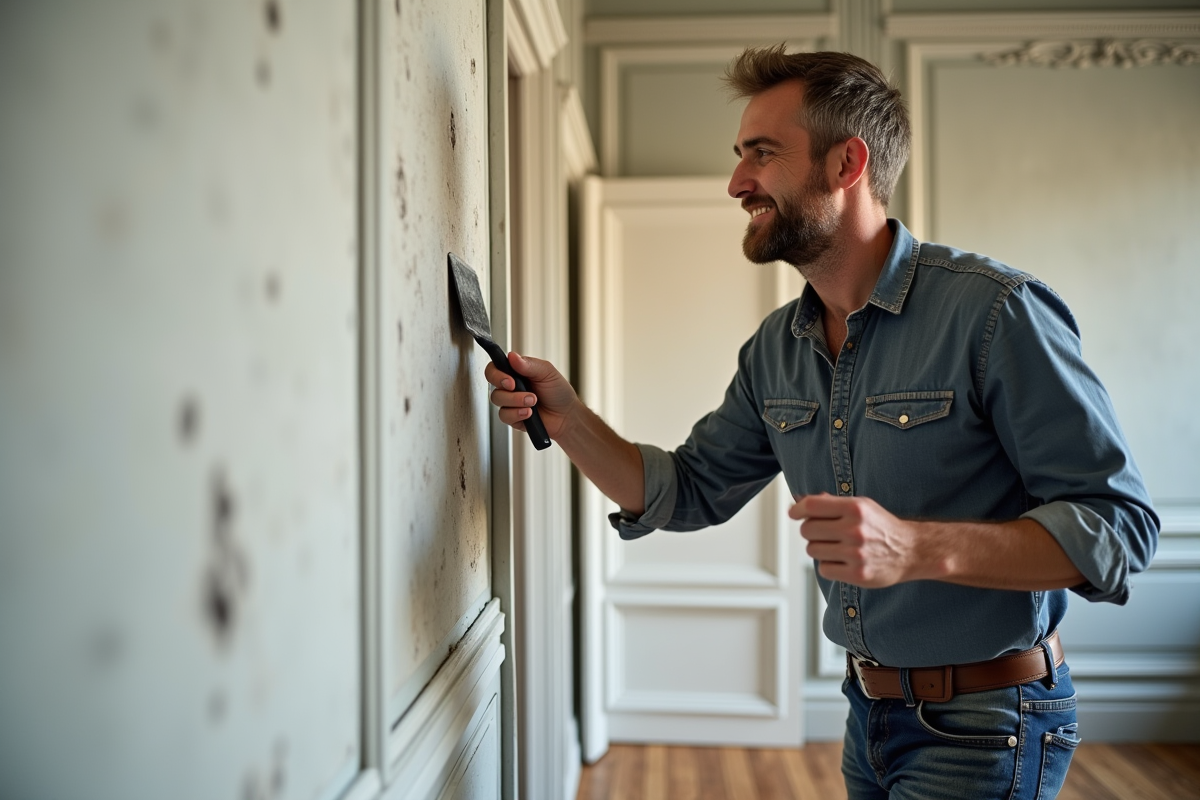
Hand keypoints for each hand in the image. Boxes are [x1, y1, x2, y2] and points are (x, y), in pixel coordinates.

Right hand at [485, 352, 578, 439]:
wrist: (567, 415)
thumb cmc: (559, 392)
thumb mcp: (547, 372)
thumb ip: (528, 364)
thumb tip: (512, 356)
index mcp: (517, 371)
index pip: (496, 367)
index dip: (496, 372)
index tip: (509, 379)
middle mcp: (511, 385)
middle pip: (492, 382)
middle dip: (503, 385)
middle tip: (515, 387)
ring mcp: (510, 402)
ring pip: (497, 399)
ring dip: (515, 400)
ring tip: (532, 401)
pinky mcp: (512, 417)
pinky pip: (504, 415)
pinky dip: (517, 414)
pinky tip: (529, 413)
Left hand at [789, 494, 926, 587]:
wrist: (911, 550)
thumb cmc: (881, 526)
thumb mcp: (860, 505)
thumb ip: (830, 502)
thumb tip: (798, 501)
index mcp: (855, 508)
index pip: (811, 506)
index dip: (797, 510)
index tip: (794, 513)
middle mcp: (855, 530)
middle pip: (807, 530)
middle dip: (811, 531)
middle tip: (824, 533)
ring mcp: (856, 554)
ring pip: (812, 550)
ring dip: (819, 549)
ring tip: (837, 547)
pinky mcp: (858, 575)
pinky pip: (824, 569)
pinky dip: (829, 566)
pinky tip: (843, 561)